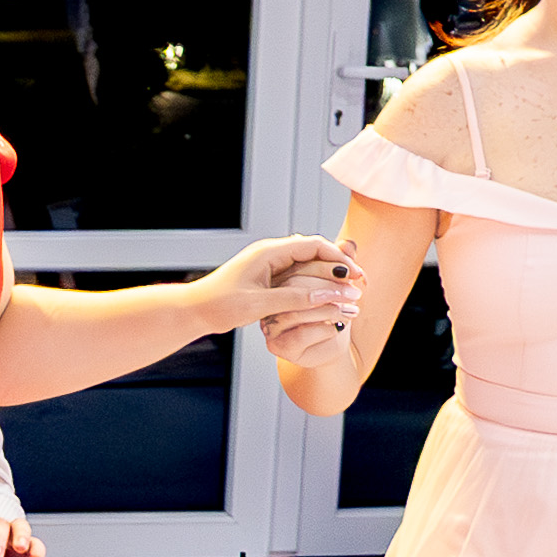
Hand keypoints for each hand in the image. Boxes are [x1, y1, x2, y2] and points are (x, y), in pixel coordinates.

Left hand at [206, 233, 361, 358]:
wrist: (196, 310)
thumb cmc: (220, 305)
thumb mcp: (260, 305)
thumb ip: (295, 299)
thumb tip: (328, 296)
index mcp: (269, 252)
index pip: (314, 245)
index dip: (339, 259)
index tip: (356, 275)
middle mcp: (271, 253)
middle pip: (315, 252)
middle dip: (339, 266)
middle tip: (360, 283)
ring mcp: (269, 264)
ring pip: (308, 264)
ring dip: (329, 276)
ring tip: (348, 291)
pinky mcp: (267, 276)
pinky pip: (298, 275)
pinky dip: (315, 283)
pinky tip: (327, 296)